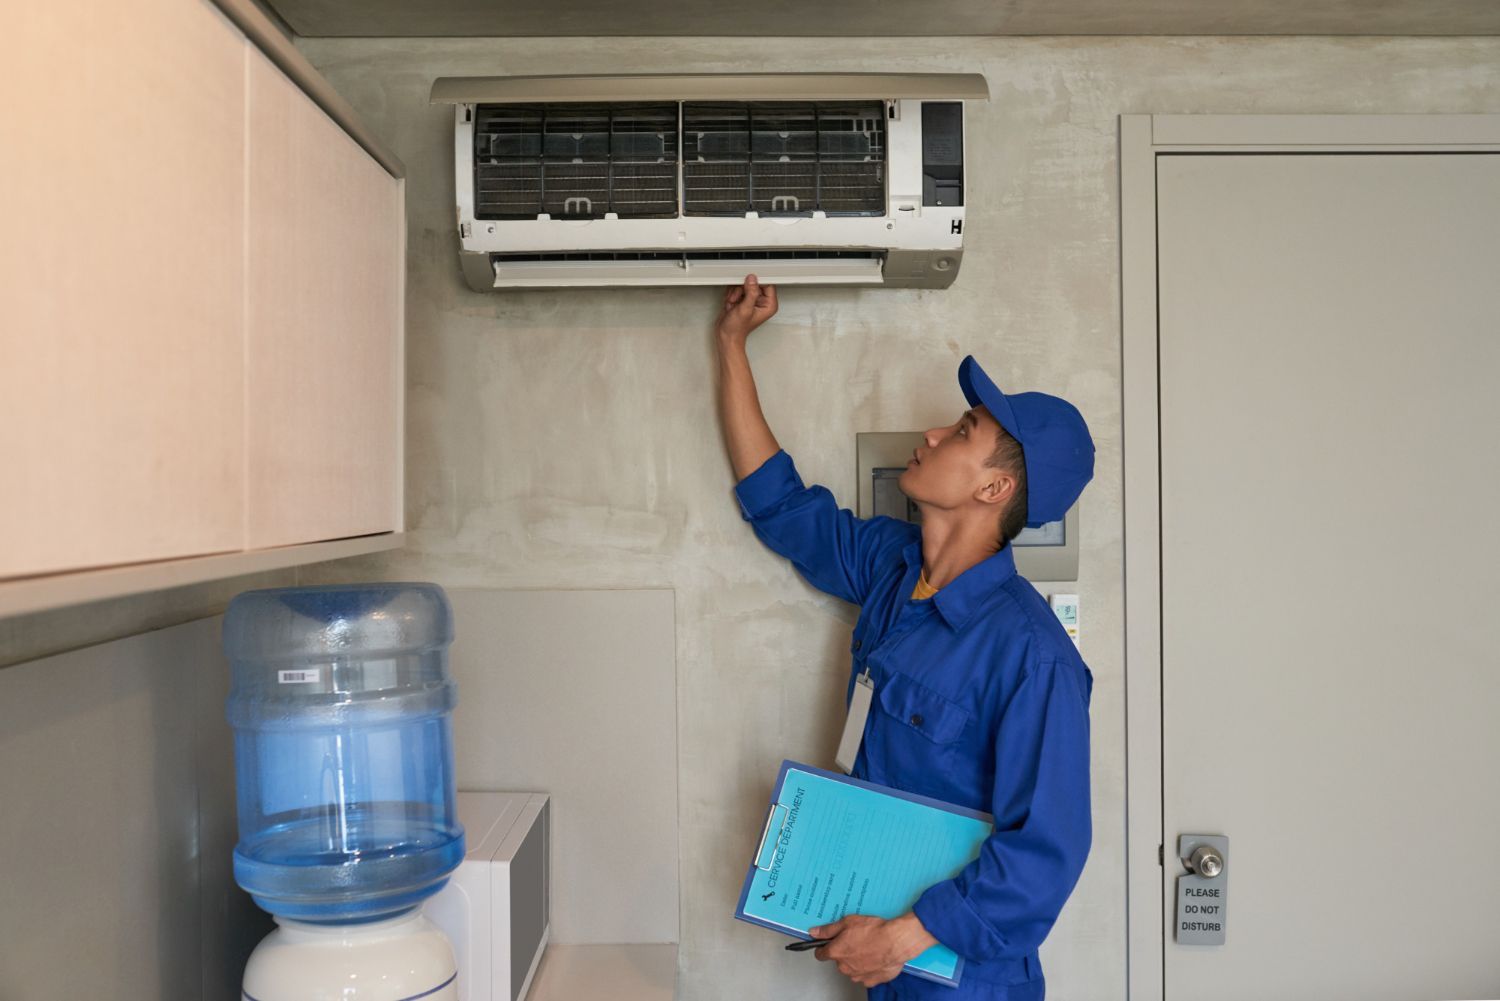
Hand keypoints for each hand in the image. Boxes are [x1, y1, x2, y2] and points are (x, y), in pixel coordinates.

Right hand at [715, 274, 777, 343]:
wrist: (726, 335)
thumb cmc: (737, 329)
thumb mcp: (745, 309)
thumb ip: (751, 293)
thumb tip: (752, 279)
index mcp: (769, 305)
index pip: (768, 284)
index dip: (757, 282)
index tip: (748, 282)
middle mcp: (762, 302)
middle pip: (754, 283)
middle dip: (742, 289)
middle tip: (739, 299)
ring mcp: (751, 300)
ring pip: (743, 285)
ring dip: (735, 293)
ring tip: (734, 303)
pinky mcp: (742, 299)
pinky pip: (736, 288)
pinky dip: (731, 294)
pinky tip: (731, 304)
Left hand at [809, 913, 938, 988]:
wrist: (896, 942)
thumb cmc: (874, 931)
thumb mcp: (847, 922)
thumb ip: (828, 929)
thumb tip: (814, 932)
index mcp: (836, 952)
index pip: (820, 954)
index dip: (823, 947)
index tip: (828, 943)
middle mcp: (844, 967)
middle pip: (839, 961)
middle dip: (845, 952)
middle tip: (856, 940)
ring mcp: (858, 975)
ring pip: (852, 969)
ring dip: (857, 961)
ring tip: (868, 948)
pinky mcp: (871, 980)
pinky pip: (866, 975)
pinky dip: (869, 968)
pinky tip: (876, 957)